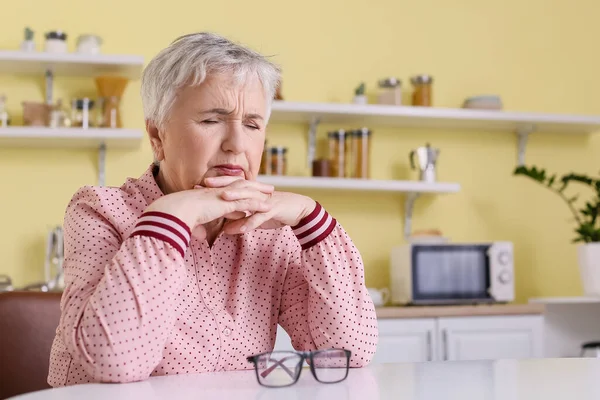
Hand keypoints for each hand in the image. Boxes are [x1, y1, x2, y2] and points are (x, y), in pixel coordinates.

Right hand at [144, 178, 274, 236]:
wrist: (175, 212)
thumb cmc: (179, 218)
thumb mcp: (191, 224)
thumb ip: (198, 228)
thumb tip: (200, 236)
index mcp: (211, 194)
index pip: (231, 190)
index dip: (242, 190)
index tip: (251, 190)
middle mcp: (218, 192)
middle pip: (242, 186)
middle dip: (256, 186)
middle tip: (268, 187)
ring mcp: (224, 197)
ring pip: (247, 192)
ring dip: (261, 192)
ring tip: (273, 193)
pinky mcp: (227, 204)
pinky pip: (247, 204)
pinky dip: (258, 205)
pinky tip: (268, 208)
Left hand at [203, 176, 315, 233]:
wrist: (299, 210)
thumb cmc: (276, 212)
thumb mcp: (256, 216)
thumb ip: (241, 220)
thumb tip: (225, 229)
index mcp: (252, 192)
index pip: (232, 185)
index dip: (217, 184)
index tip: (200, 184)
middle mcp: (258, 193)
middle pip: (238, 186)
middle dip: (222, 185)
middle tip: (205, 184)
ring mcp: (266, 201)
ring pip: (249, 198)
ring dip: (236, 198)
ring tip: (222, 198)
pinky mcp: (275, 210)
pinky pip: (260, 217)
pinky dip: (250, 223)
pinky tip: (240, 230)